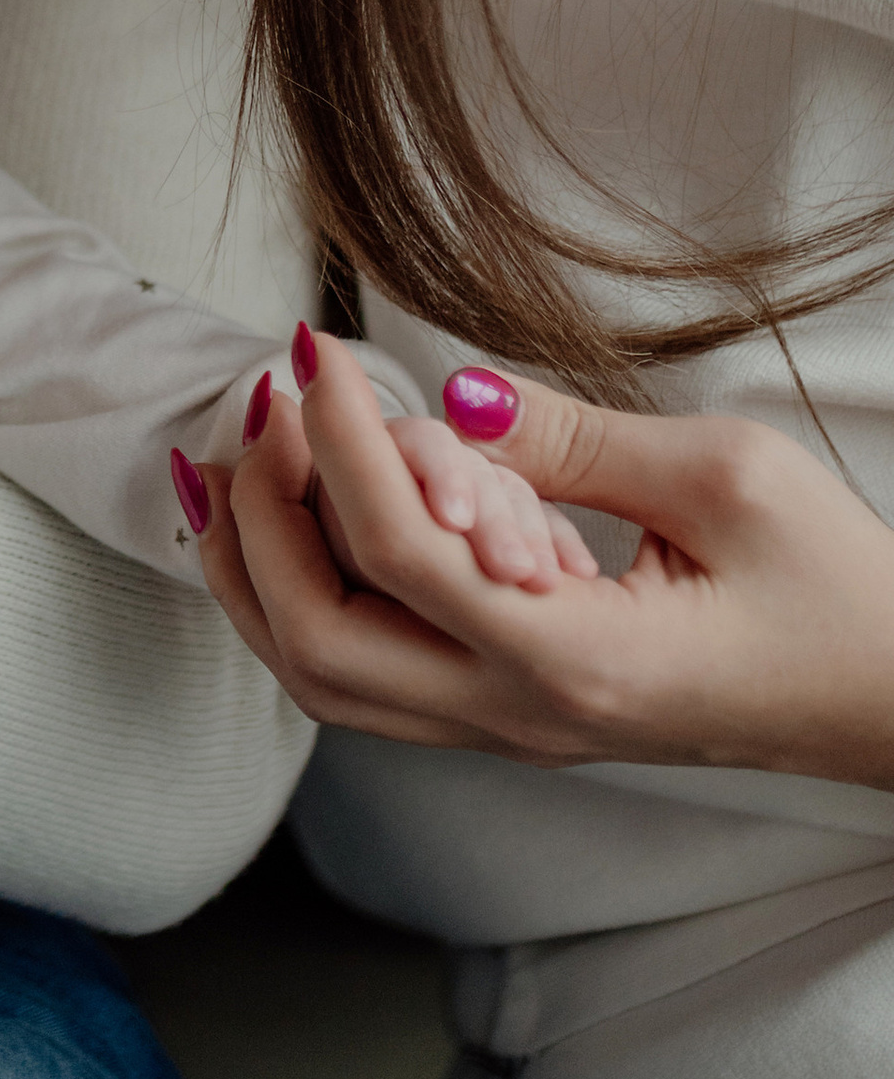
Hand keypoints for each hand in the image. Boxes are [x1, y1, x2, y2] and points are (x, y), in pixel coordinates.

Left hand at [190, 333, 893, 789]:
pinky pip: (367, 672)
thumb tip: (447, 393)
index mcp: (578, 661)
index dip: (338, 441)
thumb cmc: (849, 595)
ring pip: (322, 676)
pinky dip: (306, 592)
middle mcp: (523, 714)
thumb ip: (569, 438)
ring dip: (262, 566)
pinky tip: (300, 512)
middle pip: (318, 643)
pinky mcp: (513, 710)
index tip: (316, 353)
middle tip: (264, 407)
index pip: (400, 551)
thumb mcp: (726, 480)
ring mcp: (511, 725)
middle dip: (262, 520)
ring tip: (244, 458)